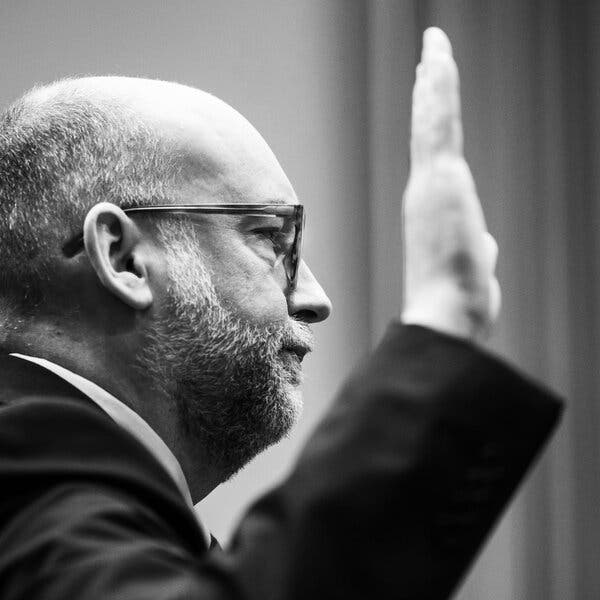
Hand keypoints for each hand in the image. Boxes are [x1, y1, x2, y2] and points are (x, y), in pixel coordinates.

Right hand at [401, 27, 500, 341]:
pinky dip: (436, 91)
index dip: (435, 120)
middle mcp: (428, 190)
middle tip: (432, 54)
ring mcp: (430, 182)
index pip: (439, 153)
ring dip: (435, 80)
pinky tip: (435, 61)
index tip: (432, 92)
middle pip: (432, 129)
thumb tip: (486, 243)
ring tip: (435, 46)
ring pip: (433, 120)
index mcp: (436, 208)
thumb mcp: (476, 269)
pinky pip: (436, 125)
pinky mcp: (437, 178)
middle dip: (432, 89)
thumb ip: (478, 247)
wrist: (444, 317)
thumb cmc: (456, 302)